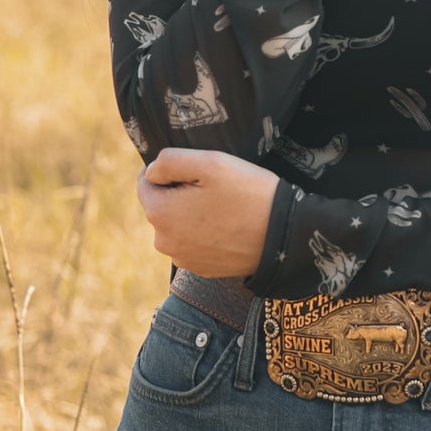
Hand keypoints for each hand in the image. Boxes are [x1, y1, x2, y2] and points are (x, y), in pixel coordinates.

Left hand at [137, 150, 281, 278]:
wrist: (284, 236)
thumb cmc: (247, 194)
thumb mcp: (210, 162)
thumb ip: (169, 161)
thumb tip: (151, 172)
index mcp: (160, 213)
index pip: (146, 182)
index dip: (171, 171)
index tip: (199, 172)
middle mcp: (164, 241)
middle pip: (161, 204)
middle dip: (180, 193)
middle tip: (215, 189)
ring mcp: (183, 258)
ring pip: (177, 223)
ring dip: (192, 213)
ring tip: (224, 208)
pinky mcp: (200, 269)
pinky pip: (193, 242)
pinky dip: (204, 232)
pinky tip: (228, 226)